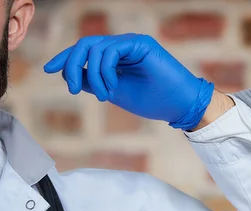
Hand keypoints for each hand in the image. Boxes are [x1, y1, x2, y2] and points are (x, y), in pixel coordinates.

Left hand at [43, 33, 216, 130]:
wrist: (180, 106)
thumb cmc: (154, 101)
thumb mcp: (116, 93)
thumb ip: (94, 81)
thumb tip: (72, 75)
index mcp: (117, 57)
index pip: (85, 52)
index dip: (65, 59)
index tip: (49, 70)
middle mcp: (123, 46)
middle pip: (85, 46)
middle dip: (72, 65)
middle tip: (72, 88)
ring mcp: (132, 43)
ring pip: (95, 48)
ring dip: (93, 74)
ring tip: (104, 95)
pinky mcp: (140, 44)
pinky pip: (111, 50)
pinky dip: (105, 69)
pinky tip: (111, 86)